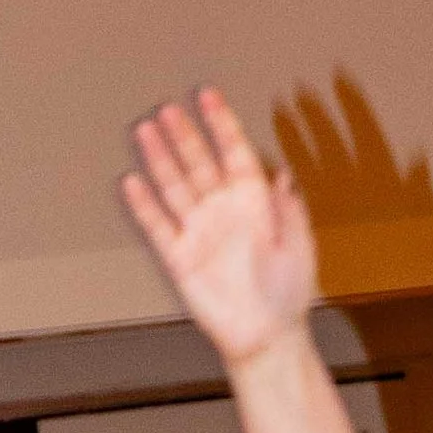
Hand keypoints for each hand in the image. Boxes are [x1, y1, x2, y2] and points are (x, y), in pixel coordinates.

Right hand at [119, 89, 318, 372]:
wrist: (266, 337)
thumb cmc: (288, 294)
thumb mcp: (299, 246)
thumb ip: (289, 209)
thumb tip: (283, 173)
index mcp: (255, 203)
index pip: (235, 154)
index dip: (222, 125)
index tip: (208, 95)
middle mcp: (223, 211)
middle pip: (199, 163)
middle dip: (184, 135)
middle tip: (168, 108)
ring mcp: (199, 231)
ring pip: (174, 185)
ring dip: (160, 158)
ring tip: (145, 129)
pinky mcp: (179, 257)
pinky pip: (157, 225)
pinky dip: (144, 205)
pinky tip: (132, 181)